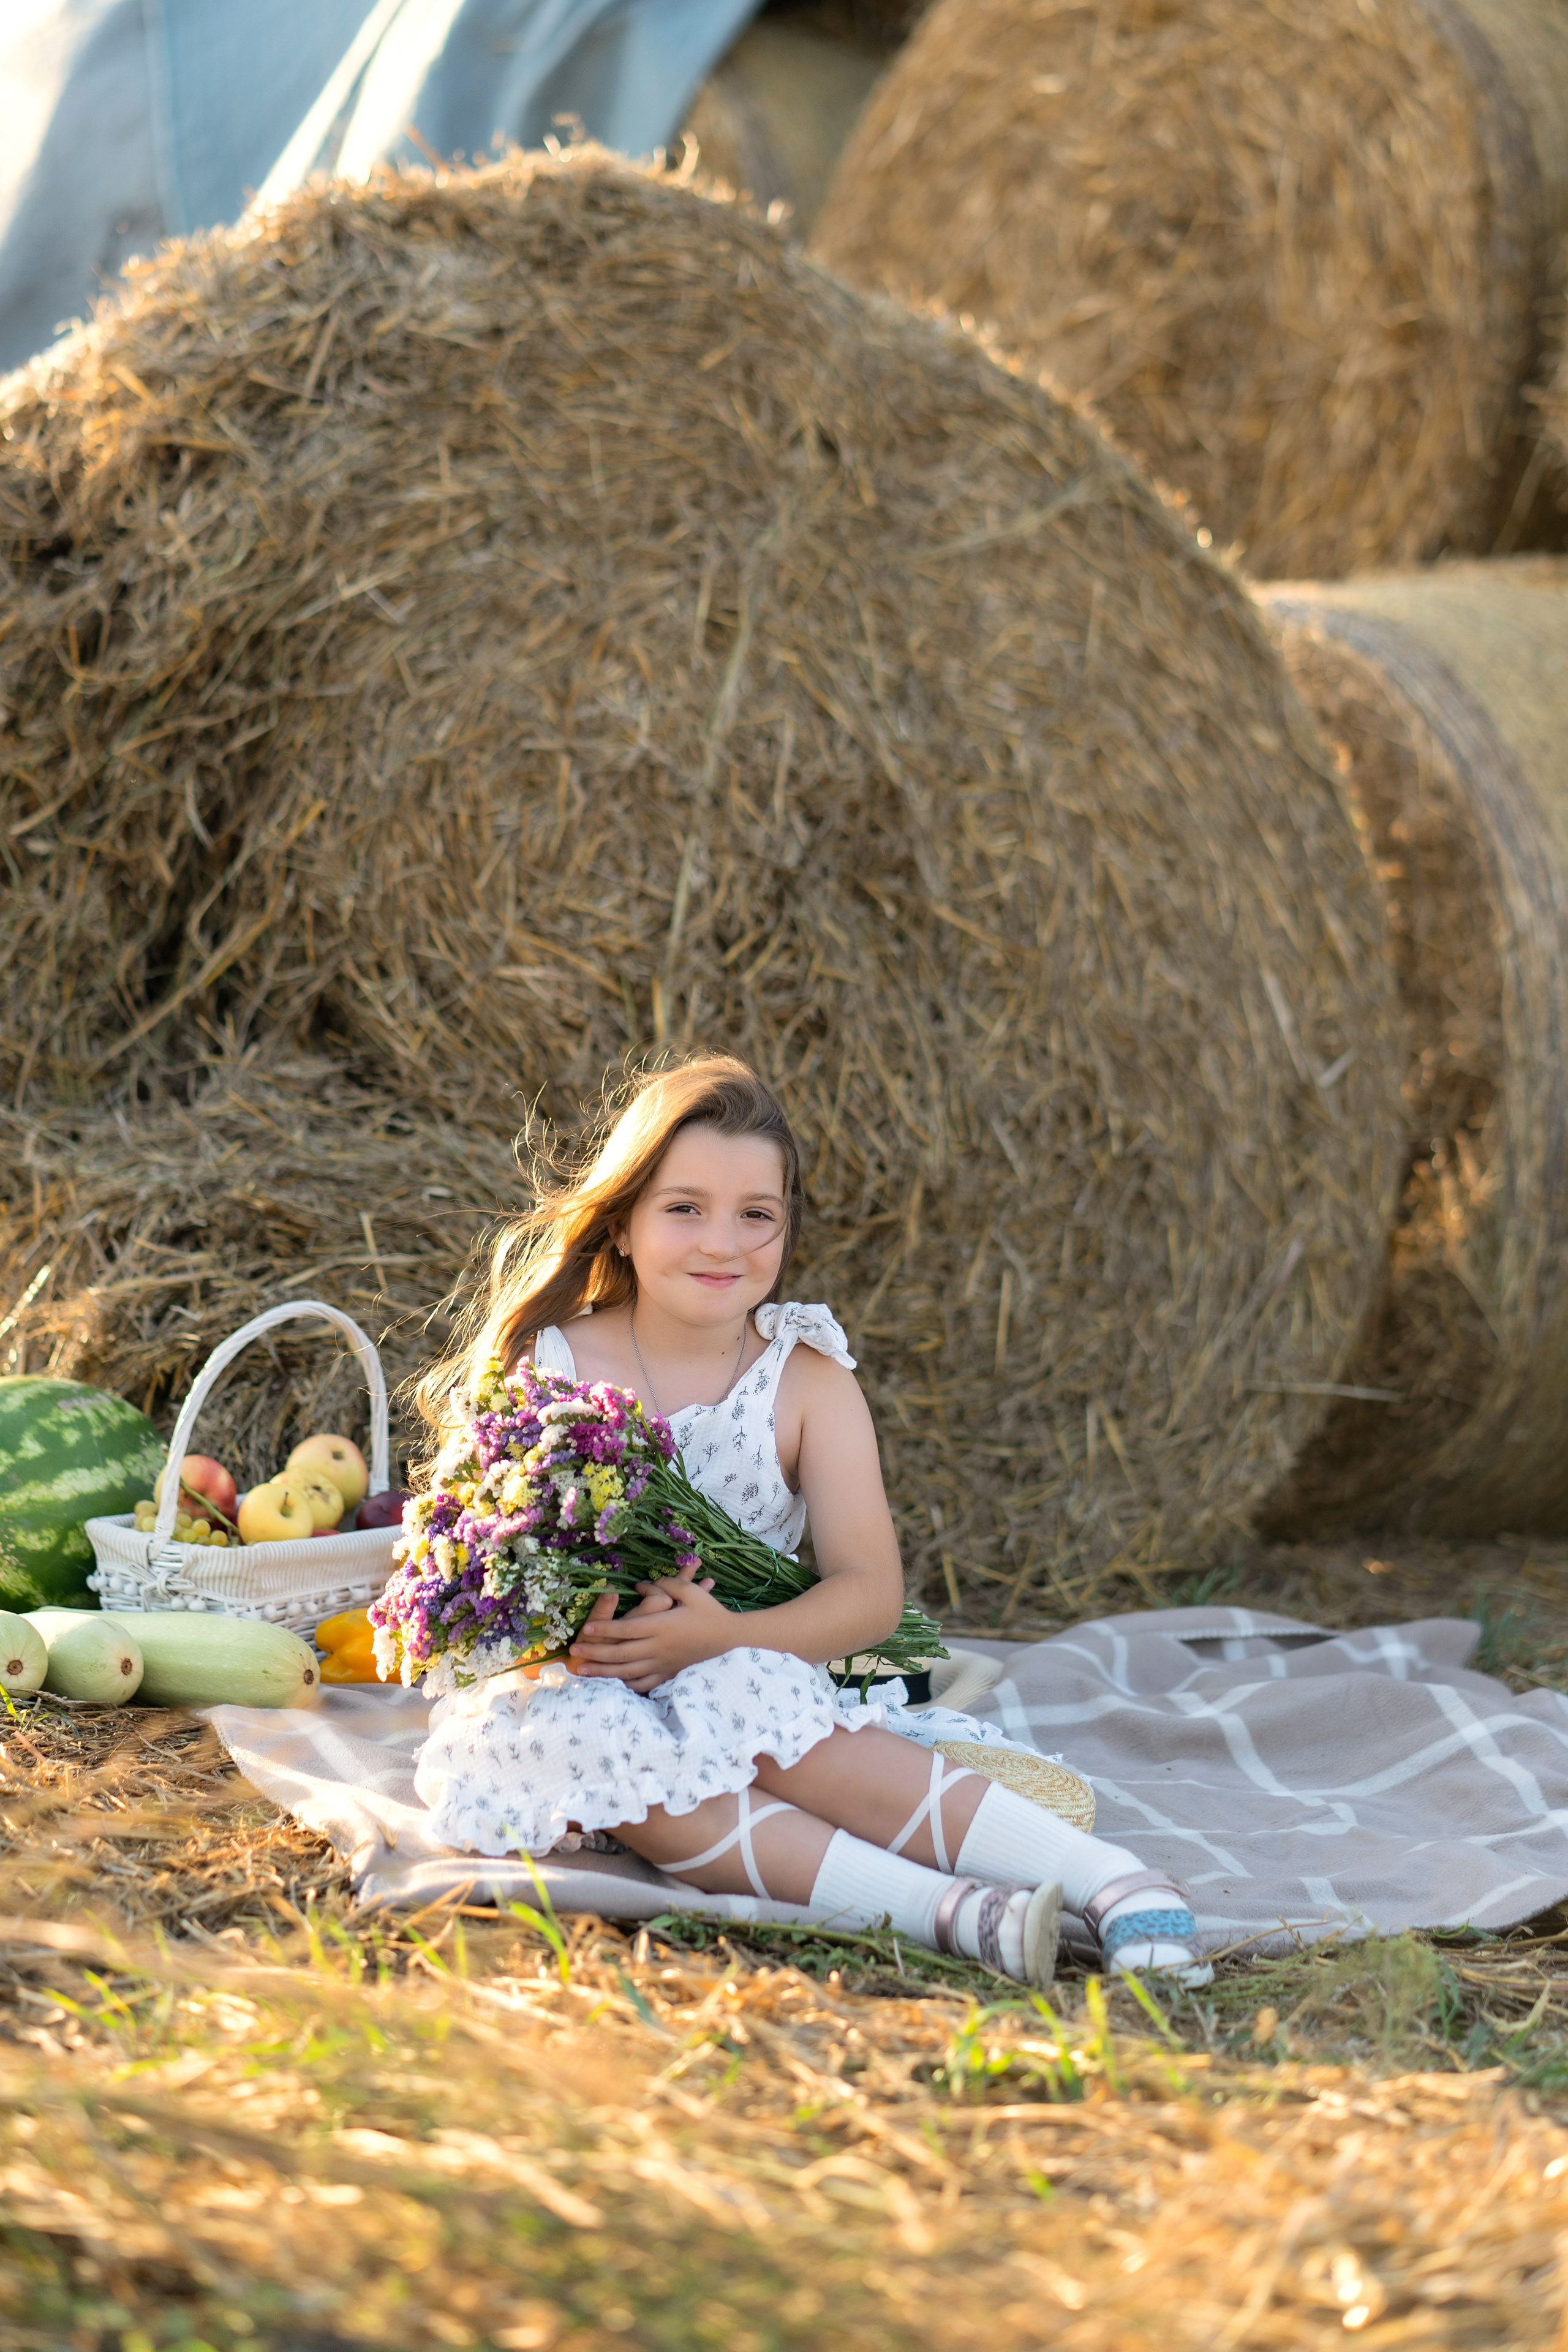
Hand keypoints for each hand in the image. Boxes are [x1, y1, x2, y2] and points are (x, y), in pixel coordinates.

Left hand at [569, 1563, 729, 1692]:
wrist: (730, 1638)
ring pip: (627, 1670)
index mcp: (661, 1626)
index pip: (626, 1628)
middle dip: (595, 1653)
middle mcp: (658, 1647)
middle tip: (574, 1653)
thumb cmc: (709, 1611)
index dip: (604, 1629)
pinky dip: (627, 1685)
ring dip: (603, 1672)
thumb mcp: (690, 1592)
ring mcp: (663, 1663)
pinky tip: (613, 1685)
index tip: (585, 1629)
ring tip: (583, 1672)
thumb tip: (641, 1584)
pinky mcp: (669, 1672)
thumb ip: (666, 1585)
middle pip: (620, 1652)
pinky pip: (645, 1682)